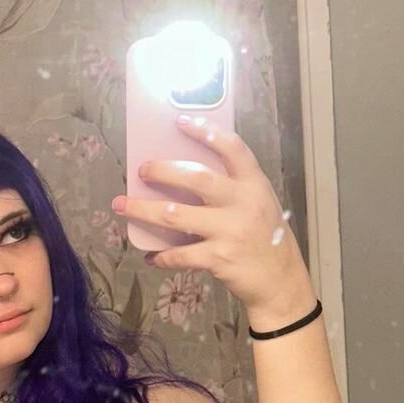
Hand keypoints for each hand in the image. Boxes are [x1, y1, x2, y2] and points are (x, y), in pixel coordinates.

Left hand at [112, 115, 314, 316]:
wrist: (280, 281)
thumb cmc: (265, 238)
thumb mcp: (259, 203)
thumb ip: (233, 189)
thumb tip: (186, 176)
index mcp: (254, 184)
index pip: (232, 148)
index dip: (205, 131)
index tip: (180, 122)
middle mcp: (242, 202)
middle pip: (195, 178)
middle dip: (162, 171)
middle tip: (141, 169)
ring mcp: (229, 231)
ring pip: (176, 215)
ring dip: (144, 210)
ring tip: (123, 205)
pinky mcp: (218, 258)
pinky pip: (179, 254)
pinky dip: (161, 256)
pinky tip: (151, 256)